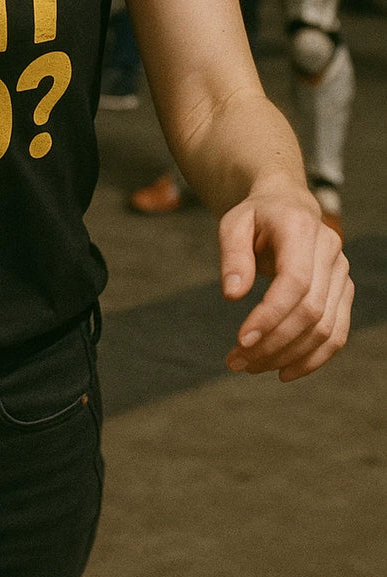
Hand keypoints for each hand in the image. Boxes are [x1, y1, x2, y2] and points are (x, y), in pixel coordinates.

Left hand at [218, 187, 352, 381]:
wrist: (287, 205)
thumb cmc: (255, 216)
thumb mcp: (233, 223)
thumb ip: (232, 255)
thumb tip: (232, 295)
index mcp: (301, 228)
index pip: (295, 282)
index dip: (271, 315)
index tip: (241, 340)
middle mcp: (330, 251)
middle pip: (310, 311)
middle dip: (273, 343)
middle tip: (236, 362)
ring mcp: (342, 273)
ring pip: (325, 328)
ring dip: (288, 356)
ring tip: (251, 366)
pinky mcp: (344, 292)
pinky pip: (337, 333)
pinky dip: (313, 358)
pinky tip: (284, 371)